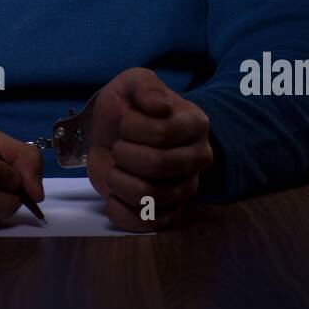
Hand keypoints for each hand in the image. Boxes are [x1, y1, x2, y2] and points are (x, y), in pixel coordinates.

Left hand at [87, 68, 213, 231]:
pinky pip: (145, 224)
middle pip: (156, 165)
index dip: (132, 128)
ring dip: (118, 180)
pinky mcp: (169, 215)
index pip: (162, 132)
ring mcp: (186, 189)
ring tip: (117, 168)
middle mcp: (198, 158)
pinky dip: (119, 210)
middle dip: (123, 154)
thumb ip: (145, 87)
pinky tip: (115, 194)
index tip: (126, 122)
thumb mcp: (131, 83)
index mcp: (196, 124)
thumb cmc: (126, 109)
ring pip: (148, 196)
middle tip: (119, 147)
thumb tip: (161, 107)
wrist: (110, 136)